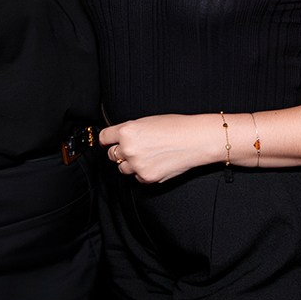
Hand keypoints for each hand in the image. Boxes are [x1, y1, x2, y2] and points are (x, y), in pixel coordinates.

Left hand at [100, 114, 216, 183]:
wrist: (196, 140)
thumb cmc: (176, 127)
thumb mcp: (148, 121)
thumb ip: (130, 131)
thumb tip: (118, 138)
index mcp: (127, 131)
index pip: (104, 138)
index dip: (107, 140)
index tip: (108, 142)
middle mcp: (129, 148)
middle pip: (112, 155)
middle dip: (120, 152)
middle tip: (135, 148)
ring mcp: (137, 165)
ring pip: (123, 168)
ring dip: (131, 164)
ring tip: (148, 155)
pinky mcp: (147, 177)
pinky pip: (137, 178)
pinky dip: (143, 172)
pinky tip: (156, 163)